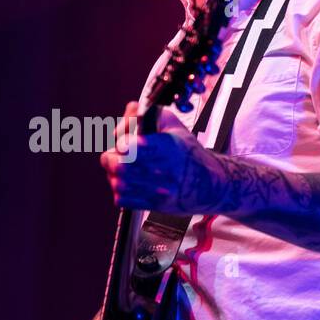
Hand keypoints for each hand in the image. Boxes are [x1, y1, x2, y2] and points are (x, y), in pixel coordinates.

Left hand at [99, 101, 224, 214]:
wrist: (208, 183)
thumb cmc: (187, 151)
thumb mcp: (170, 123)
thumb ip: (139, 115)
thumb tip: (116, 130)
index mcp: (167, 146)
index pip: (134, 147)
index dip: (123, 143)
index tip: (125, 142)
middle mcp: (163, 170)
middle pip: (120, 166)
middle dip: (111, 157)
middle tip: (117, 154)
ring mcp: (158, 191)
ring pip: (118, 184)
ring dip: (114, 174)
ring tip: (123, 167)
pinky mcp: (153, 205)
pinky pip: (121, 199)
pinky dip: (120, 189)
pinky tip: (129, 181)